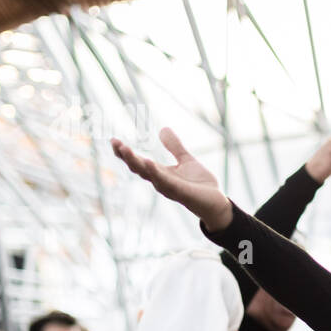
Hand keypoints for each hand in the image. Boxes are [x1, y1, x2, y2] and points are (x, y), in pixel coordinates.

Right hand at [112, 128, 232, 230]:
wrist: (217, 202)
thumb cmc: (200, 184)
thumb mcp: (186, 160)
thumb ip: (174, 147)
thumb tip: (163, 129)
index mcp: (160, 173)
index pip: (138, 162)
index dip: (125, 153)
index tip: (113, 140)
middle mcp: (161, 181)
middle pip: (138, 169)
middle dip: (126, 156)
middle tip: (115, 143)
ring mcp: (169, 188)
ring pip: (148, 175)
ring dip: (136, 162)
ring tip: (125, 149)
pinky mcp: (181, 192)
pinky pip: (166, 182)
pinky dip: (156, 173)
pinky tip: (149, 162)